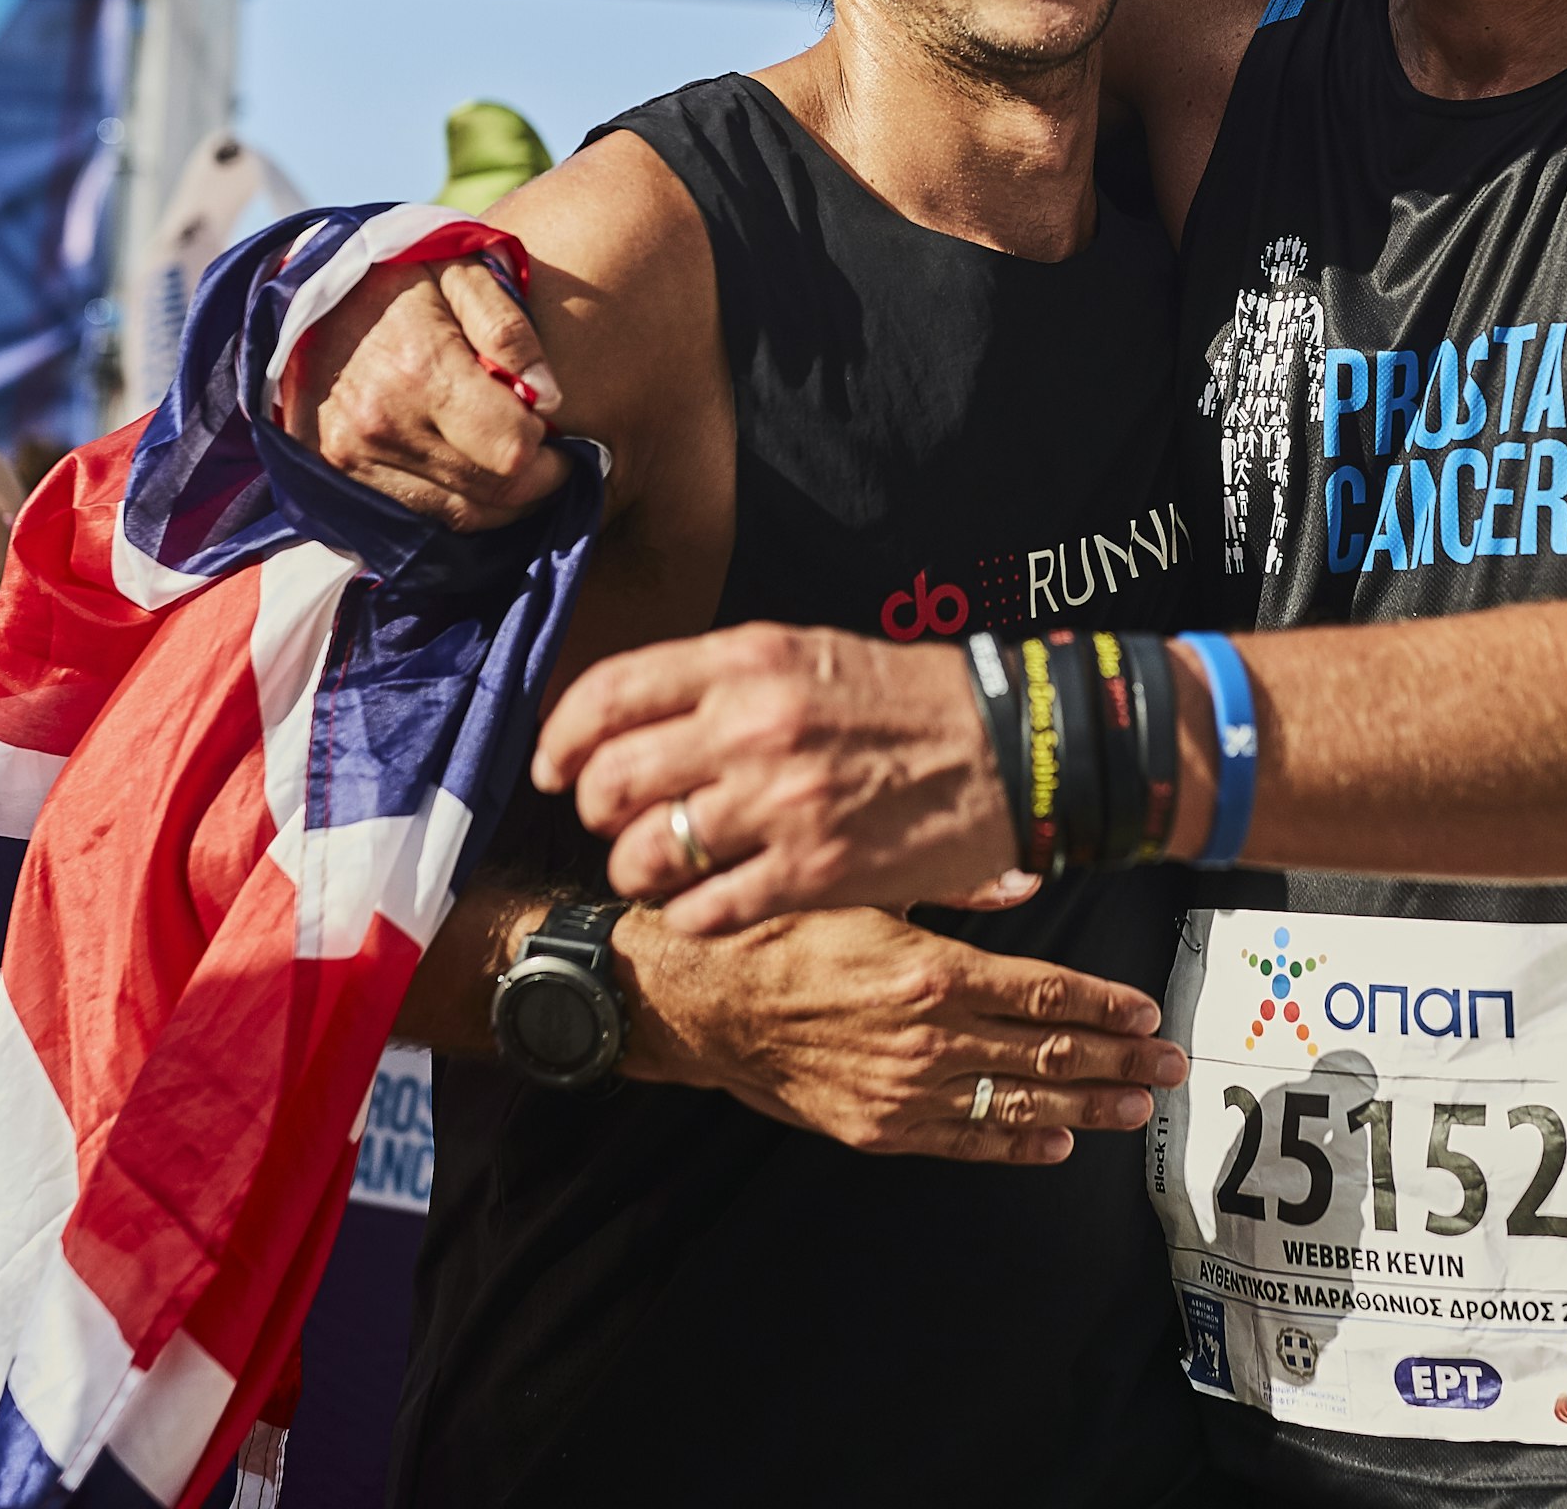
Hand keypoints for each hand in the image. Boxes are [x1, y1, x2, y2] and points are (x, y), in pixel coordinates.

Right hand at [278, 253, 566, 527]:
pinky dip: (450, 506)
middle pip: (489, 495)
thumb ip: (509, 330)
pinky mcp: (334, 474)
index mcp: (422, 371)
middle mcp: (384, 425)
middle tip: (547, 459)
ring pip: (455, 517)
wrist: (303, 290)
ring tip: (511, 468)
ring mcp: (352, 457)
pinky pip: (412, 517)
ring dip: (497, 505)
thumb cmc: (396, 278)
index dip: (550, 455)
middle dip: (533, 484)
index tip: (559, 436)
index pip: (512, 453)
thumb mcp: (461, 271)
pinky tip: (466, 476)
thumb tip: (550, 398)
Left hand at [536, 623, 1019, 933]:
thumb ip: (717, 681)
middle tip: (615, 823)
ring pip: (644, 855)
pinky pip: (703, 908)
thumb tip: (627, 721)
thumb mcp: (805, 654)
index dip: (561, 740)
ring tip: (661, 868)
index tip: (554, 768)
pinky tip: (711, 900)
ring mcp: (781, 805)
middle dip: (594, 812)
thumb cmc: (905, 701)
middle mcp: (753, 728)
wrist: (1012, 749)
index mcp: (747, 661)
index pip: (607, 696)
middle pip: (609, 782)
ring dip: (637, 871)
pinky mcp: (813, 874)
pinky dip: (691, 912)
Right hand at [620, 907, 1184, 1163]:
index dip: (1107, 1005)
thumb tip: (1025, 877)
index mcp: (933, 972)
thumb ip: (953, 885)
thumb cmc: (777, 932)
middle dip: (1119, 1061)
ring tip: (1136, 1109)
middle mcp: (929, 1038)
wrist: (700, 1001)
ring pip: (1018, 1103)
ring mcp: (905, 1091)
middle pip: (1049, 1053)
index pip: (1047, 992)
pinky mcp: (876, 1128)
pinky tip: (1055, 1144)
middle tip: (1170, 1066)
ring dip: (1086, 1108)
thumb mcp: (865, 886)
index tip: (1148, 1012)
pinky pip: (962, 1141)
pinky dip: (1014, 1145)